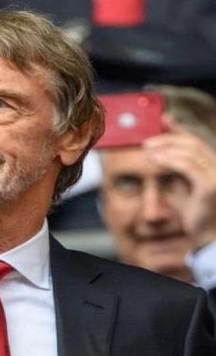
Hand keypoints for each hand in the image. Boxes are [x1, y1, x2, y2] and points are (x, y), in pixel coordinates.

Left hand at [144, 115, 215, 249]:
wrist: (207, 236)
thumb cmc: (196, 214)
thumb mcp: (183, 188)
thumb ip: (177, 172)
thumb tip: (159, 156)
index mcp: (212, 165)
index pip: (195, 140)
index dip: (180, 128)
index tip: (164, 118)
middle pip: (192, 143)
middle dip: (168, 138)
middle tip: (146, 142)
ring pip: (189, 152)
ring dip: (165, 149)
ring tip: (147, 151)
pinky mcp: (210, 186)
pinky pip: (187, 167)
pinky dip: (169, 160)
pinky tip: (155, 161)